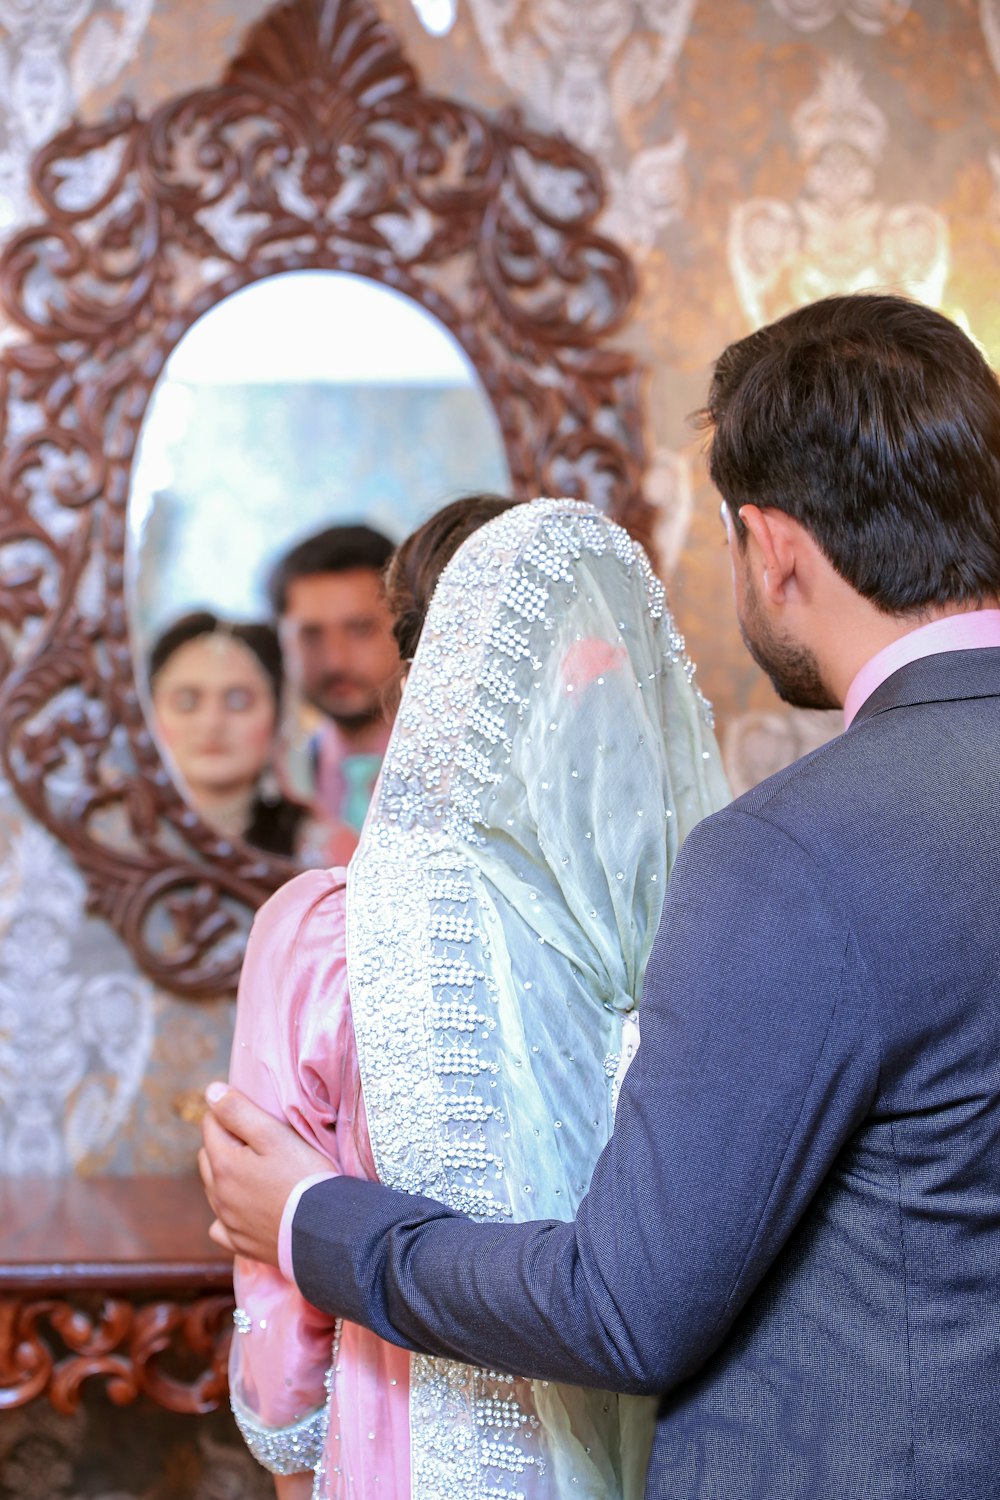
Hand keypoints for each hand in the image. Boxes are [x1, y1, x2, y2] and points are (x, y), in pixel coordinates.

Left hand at [198, 1084, 331, 1265]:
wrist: (324, 1230)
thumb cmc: (304, 1176)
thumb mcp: (274, 1135)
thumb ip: (239, 1112)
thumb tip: (210, 1092)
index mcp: (223, 1164)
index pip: (210, 1125)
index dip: (228, 1112)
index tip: (251, 1112)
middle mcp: (218, 1194)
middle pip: (207, 1156)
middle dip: (223, 1142)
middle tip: (254, 1138)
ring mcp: (228, 1222)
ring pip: (213, 1189)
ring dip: (225, 1175)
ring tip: (253, 1169)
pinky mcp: (241, 1244)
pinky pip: (221, 1227)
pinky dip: (226, 1214)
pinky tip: (243, 1210)